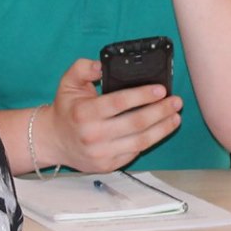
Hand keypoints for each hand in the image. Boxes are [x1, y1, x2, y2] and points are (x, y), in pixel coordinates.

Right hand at [49, 57, 182, 172]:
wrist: (53, 141)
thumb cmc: (66, 109)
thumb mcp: (68, 82)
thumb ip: (83, 68)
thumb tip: (102, 65)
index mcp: (85, 113)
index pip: (119, 103)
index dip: (142, 96)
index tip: (161, 90)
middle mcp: (93, 135)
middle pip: (136, 123)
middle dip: (161, 111)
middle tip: (176, 102)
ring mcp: (101, 153)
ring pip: (140, 141)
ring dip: (162, 128)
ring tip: (175, 117)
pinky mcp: (108, 165)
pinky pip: (134, 152)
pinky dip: (151, 140)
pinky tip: (161, 129)